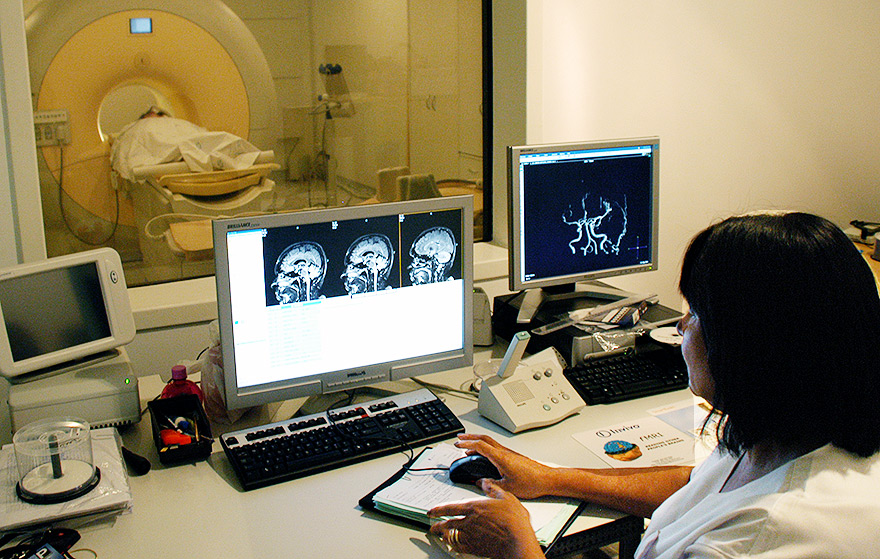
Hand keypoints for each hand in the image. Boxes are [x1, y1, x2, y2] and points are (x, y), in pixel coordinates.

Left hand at [428, 479, 544, 558]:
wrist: (517, 540)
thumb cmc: (514, 520)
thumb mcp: (506, 497)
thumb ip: (492, 489)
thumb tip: (485, 483)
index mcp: (473, 507)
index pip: (450, 508)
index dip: (438, 509)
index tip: (432, 511)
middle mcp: (468, 522)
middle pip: (447, 524)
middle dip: (438, 525)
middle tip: (433, 526)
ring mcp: (471, 536)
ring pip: (451, 536)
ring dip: (444, 535)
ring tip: (441, 535)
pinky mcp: (475, 548)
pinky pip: (459, 547)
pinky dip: (453, 546)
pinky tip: (453, 546)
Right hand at [454, 434, 555, 499]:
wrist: (547, 479)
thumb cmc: (532, 482)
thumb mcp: (507, 488)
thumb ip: (491, 485)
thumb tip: (481, 482)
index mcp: (500, 457)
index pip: (479, 445)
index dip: (467, 444)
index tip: (458, 444)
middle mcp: (504, 452)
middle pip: (484, 438)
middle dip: (470, 437)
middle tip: (460, 438)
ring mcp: (509, 453)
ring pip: (490, 442)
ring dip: (478, 441)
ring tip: (469, 446)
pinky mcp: (513, 456)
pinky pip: (495, 447)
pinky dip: (486, 447)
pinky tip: (485, 455)